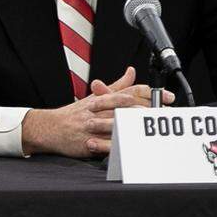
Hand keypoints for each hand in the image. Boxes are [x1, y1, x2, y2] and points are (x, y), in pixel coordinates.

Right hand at [23, 67, 163, 157]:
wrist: (47, 127)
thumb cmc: (73, 114)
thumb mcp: (94, 96)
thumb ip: (116, 86)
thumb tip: (132, 71)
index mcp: (102, 97)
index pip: (130, 91)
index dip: (151, 93)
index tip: (169, 98)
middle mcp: (98, 109)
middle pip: (128, 106)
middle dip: (148, 110)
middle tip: (166, 114)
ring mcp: (91, 124)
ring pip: (116, 122)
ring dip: (135, 125)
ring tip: (153, 127)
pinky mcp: (86, 140)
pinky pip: (104, 143)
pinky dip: (117, 144)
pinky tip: (130, 145)